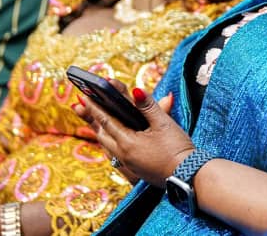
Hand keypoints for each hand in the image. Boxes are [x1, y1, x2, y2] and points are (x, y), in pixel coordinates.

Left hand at [73, 82, 194, 187]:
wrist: (187, 177)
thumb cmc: (177, 149)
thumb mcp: (163, 124)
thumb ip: (148, 105)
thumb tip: (135, 89)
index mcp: (127, 142)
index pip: (106, 120)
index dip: (94, 107)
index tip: (83, 96)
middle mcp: (123, 154)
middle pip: (102, 133)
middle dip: (91, 118)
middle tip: (80, 106)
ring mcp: (128, 163)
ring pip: (107, 144)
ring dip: (99, 130)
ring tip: (92, 121)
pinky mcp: (135, 169)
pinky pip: (114, 153)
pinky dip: (108, 142)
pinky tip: (111, 140)